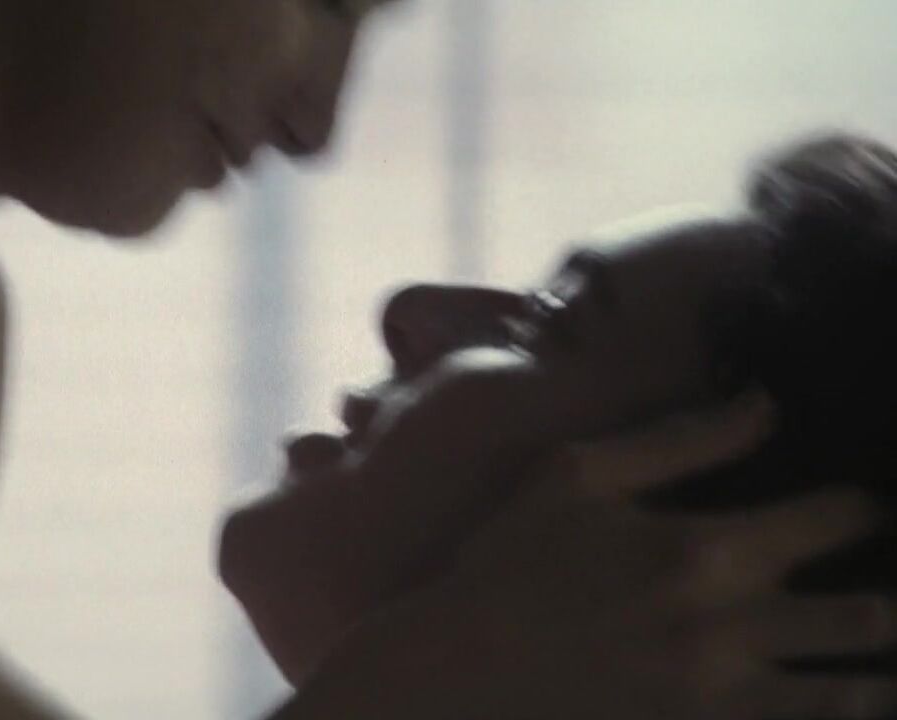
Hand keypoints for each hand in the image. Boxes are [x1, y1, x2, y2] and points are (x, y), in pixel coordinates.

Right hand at [275, 396, 895, 719]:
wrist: (457, 670)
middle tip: (882, 584)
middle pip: (868, 617)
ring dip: (876, 670)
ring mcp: (723, 698)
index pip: (831, 520)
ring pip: (853, 693)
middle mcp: (732, 628)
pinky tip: (834, 693)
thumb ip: (680, 439)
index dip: (864, 506)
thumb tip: (764, 402)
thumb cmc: (511, 561)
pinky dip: (828, 709)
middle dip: (887, 597)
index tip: (864, 505)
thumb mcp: (577, 475)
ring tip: (876, 653)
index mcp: (705, 550)